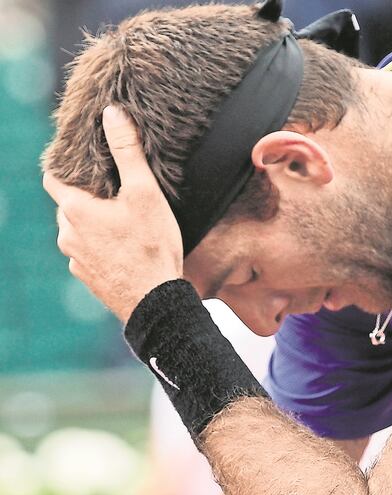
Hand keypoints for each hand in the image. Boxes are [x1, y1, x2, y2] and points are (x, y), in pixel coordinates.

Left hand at [44, 105, 181, 323]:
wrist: (155, 302)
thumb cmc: (151, 246)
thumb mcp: (144, 193)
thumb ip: (127, 152)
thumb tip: (112, 113)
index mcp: (75, 210)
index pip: (53, 178)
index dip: (66, 167)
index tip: (85, 161)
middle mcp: (66, 234)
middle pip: (69, 205)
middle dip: (87, 197)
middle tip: (115, 192)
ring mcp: (75, 260)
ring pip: (78, 232)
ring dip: (95, 224)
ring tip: (125, 223)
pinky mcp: (88, 279)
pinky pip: (89, 255)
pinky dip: (102, 248)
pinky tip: (126, 250)